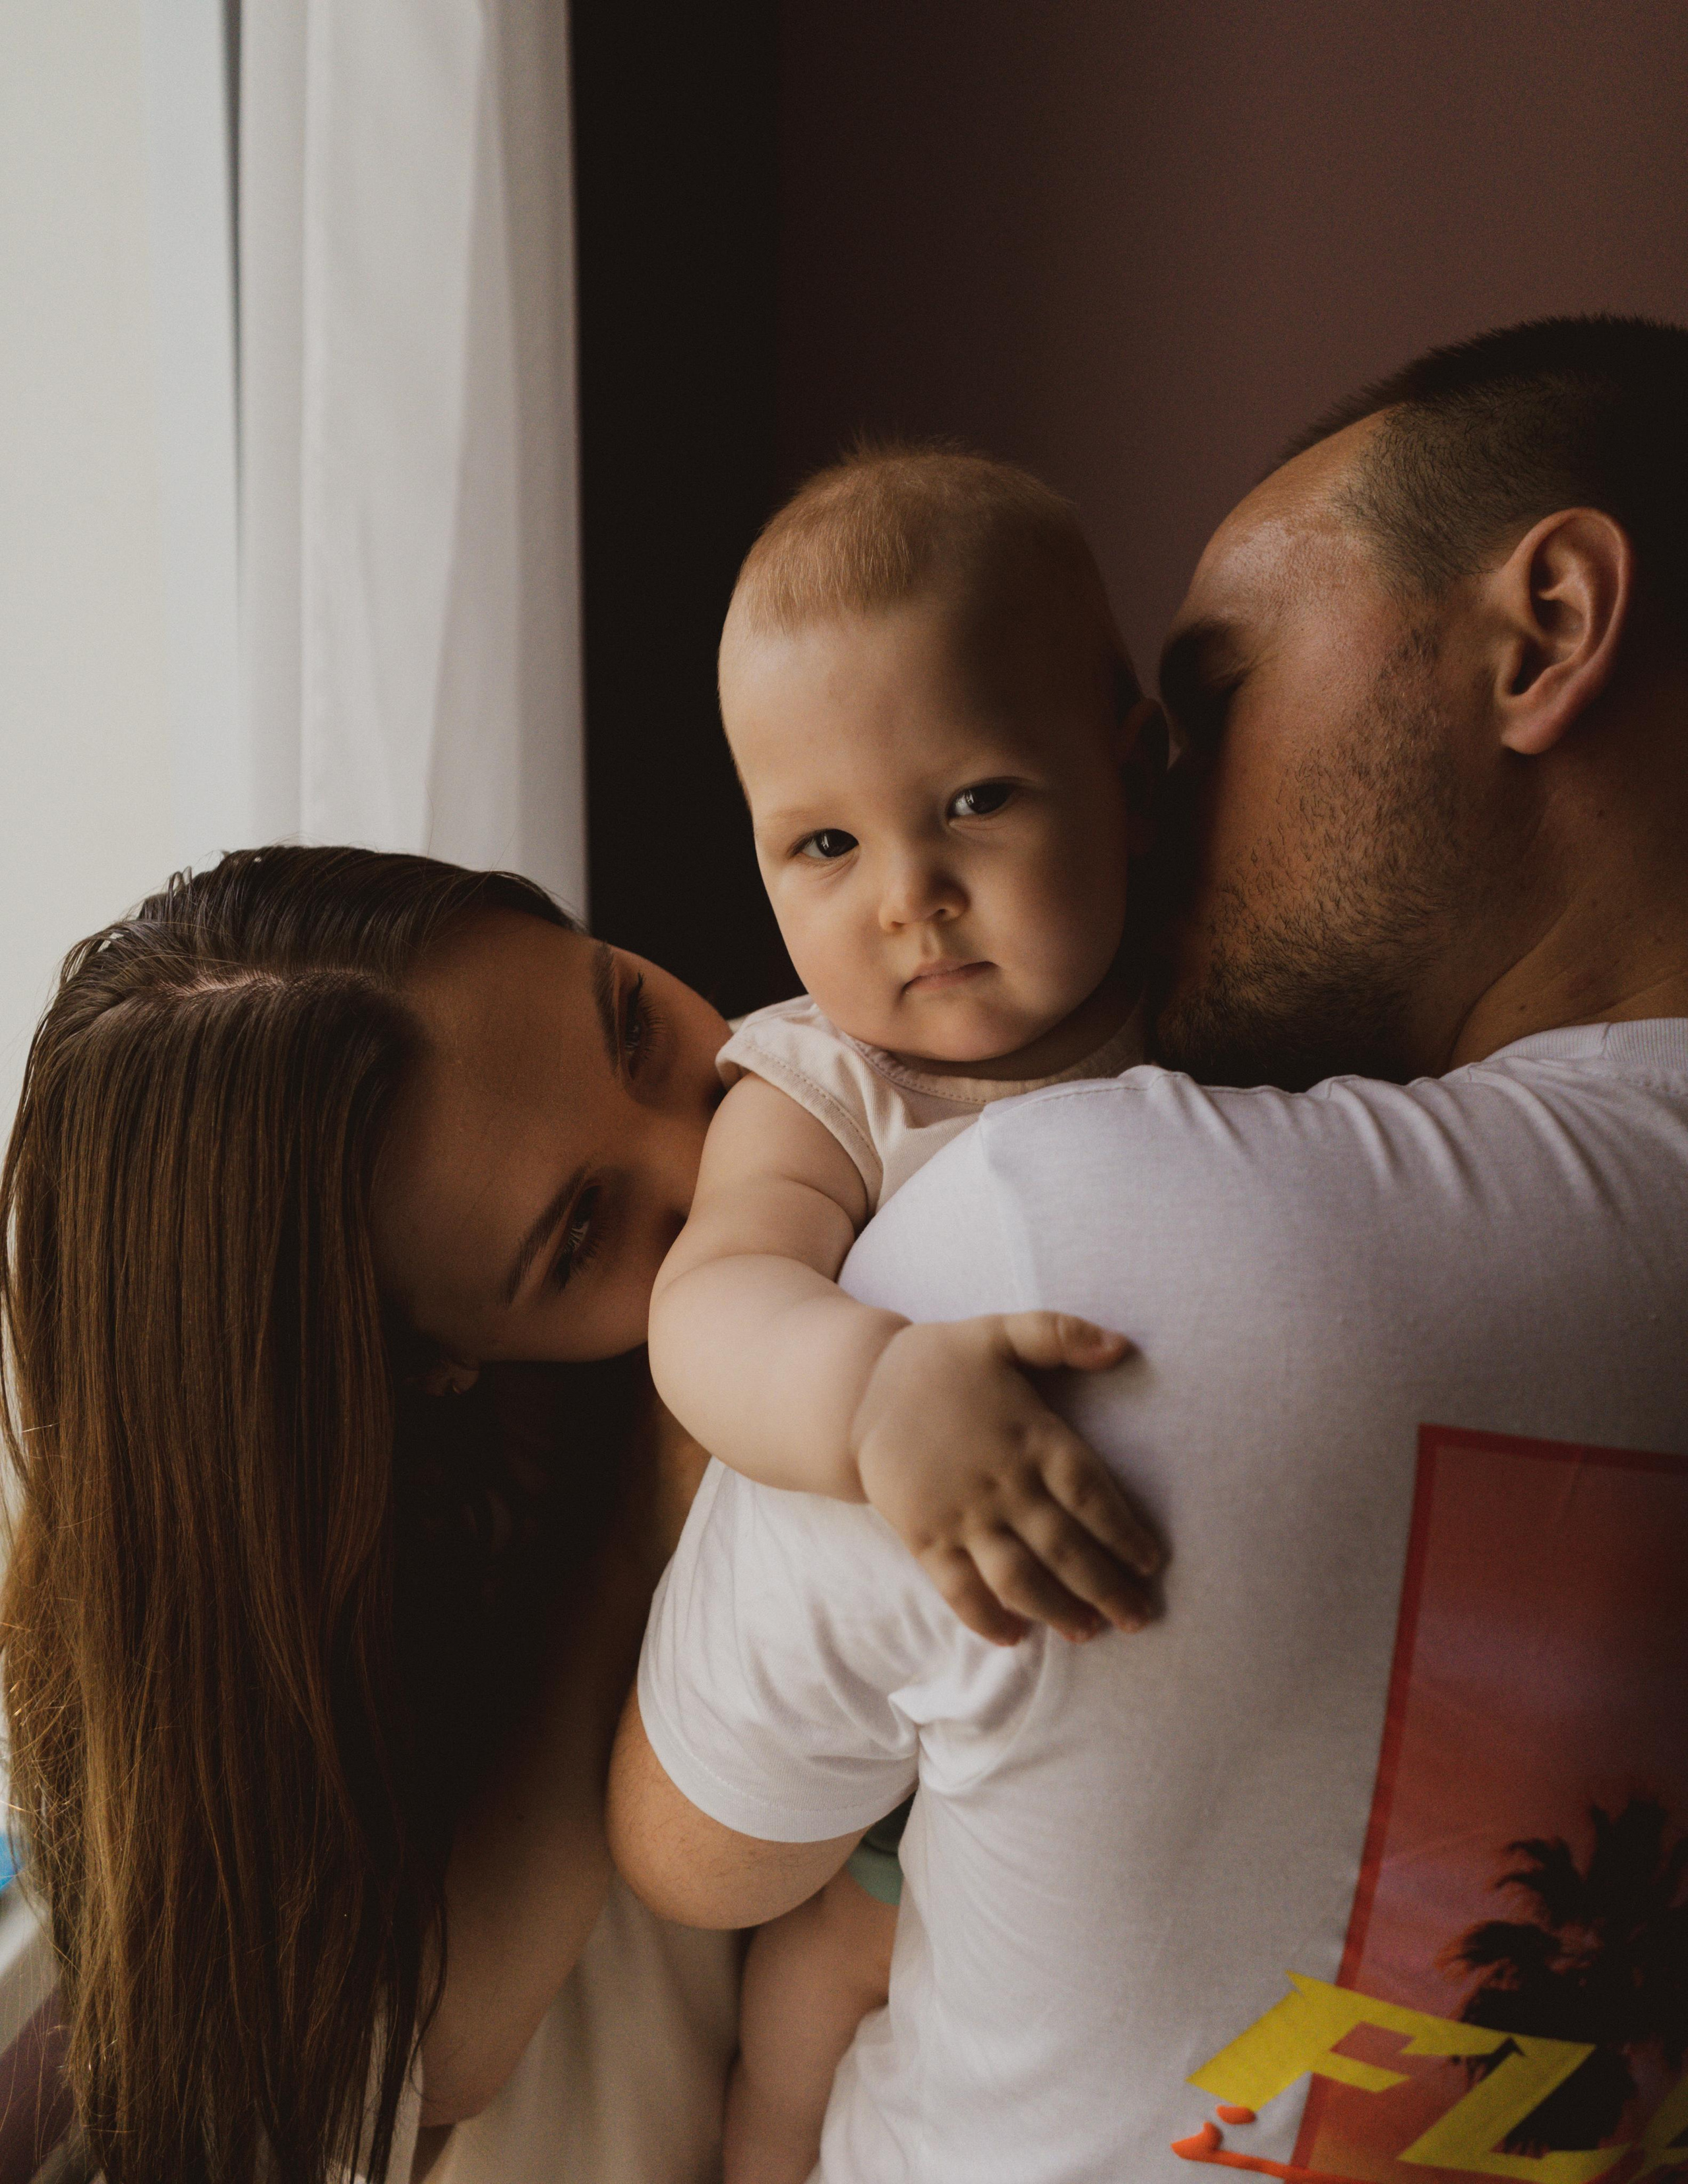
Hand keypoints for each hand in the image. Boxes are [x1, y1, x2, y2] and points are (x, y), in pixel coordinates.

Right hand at [847, 1314, 1161, 1646]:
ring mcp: (961, 1515)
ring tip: (1089, 1633)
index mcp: (1030, 1436)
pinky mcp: (924, 1537)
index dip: (1125, 1532)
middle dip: (1106, 1588)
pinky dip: (985, 1618)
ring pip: (1018, 1578)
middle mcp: (1002, 1483)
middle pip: (1065, 1549)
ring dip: (1057, 1611)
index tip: (1151, 1562)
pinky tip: (1013, 1637)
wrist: (859, 1388)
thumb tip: (1123, 1346)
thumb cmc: (942, 1360)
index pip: (1091, 1495)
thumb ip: (1061, 1335)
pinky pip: (958, 1589)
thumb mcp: (1002, 1331)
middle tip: (1139, 1618)